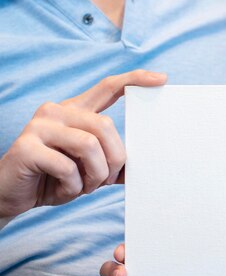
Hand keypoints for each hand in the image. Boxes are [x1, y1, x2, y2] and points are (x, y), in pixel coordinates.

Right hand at [0, 70, 166, 217]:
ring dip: (95, 175)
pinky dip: (73, 186)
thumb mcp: (89, 170)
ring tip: (85, 187)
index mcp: (75, 111)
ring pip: (89, 145)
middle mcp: (57, 111)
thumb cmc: (54, 179)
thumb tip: (144, 164)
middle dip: (115, 159)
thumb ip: (111, 161)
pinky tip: (63, 190)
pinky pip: (67, 167)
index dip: (135, 80)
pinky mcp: (26, 147)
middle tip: (107, 181)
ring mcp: (39, 126)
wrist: (11, 196)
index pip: (108, 87)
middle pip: (105, 126)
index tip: (162, 78)